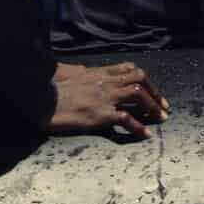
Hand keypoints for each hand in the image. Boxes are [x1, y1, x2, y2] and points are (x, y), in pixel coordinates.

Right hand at [47, 61, 169, 137]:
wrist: (40, 98)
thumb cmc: (50, 88)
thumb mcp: (68, 74)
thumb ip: (80, 73)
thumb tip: (84, 72)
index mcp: (98, 72)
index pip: (128, 68)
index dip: (144, 79)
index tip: (151, 90)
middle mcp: (105, 82)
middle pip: (139, 78)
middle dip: (155, 92)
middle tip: (164, 107)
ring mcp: (104, 97)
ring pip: (138, 94)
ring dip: (153, 106)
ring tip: (161, 119)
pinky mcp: (100, 114)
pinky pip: (126, 119)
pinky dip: (138, 127)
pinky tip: (145, 135)